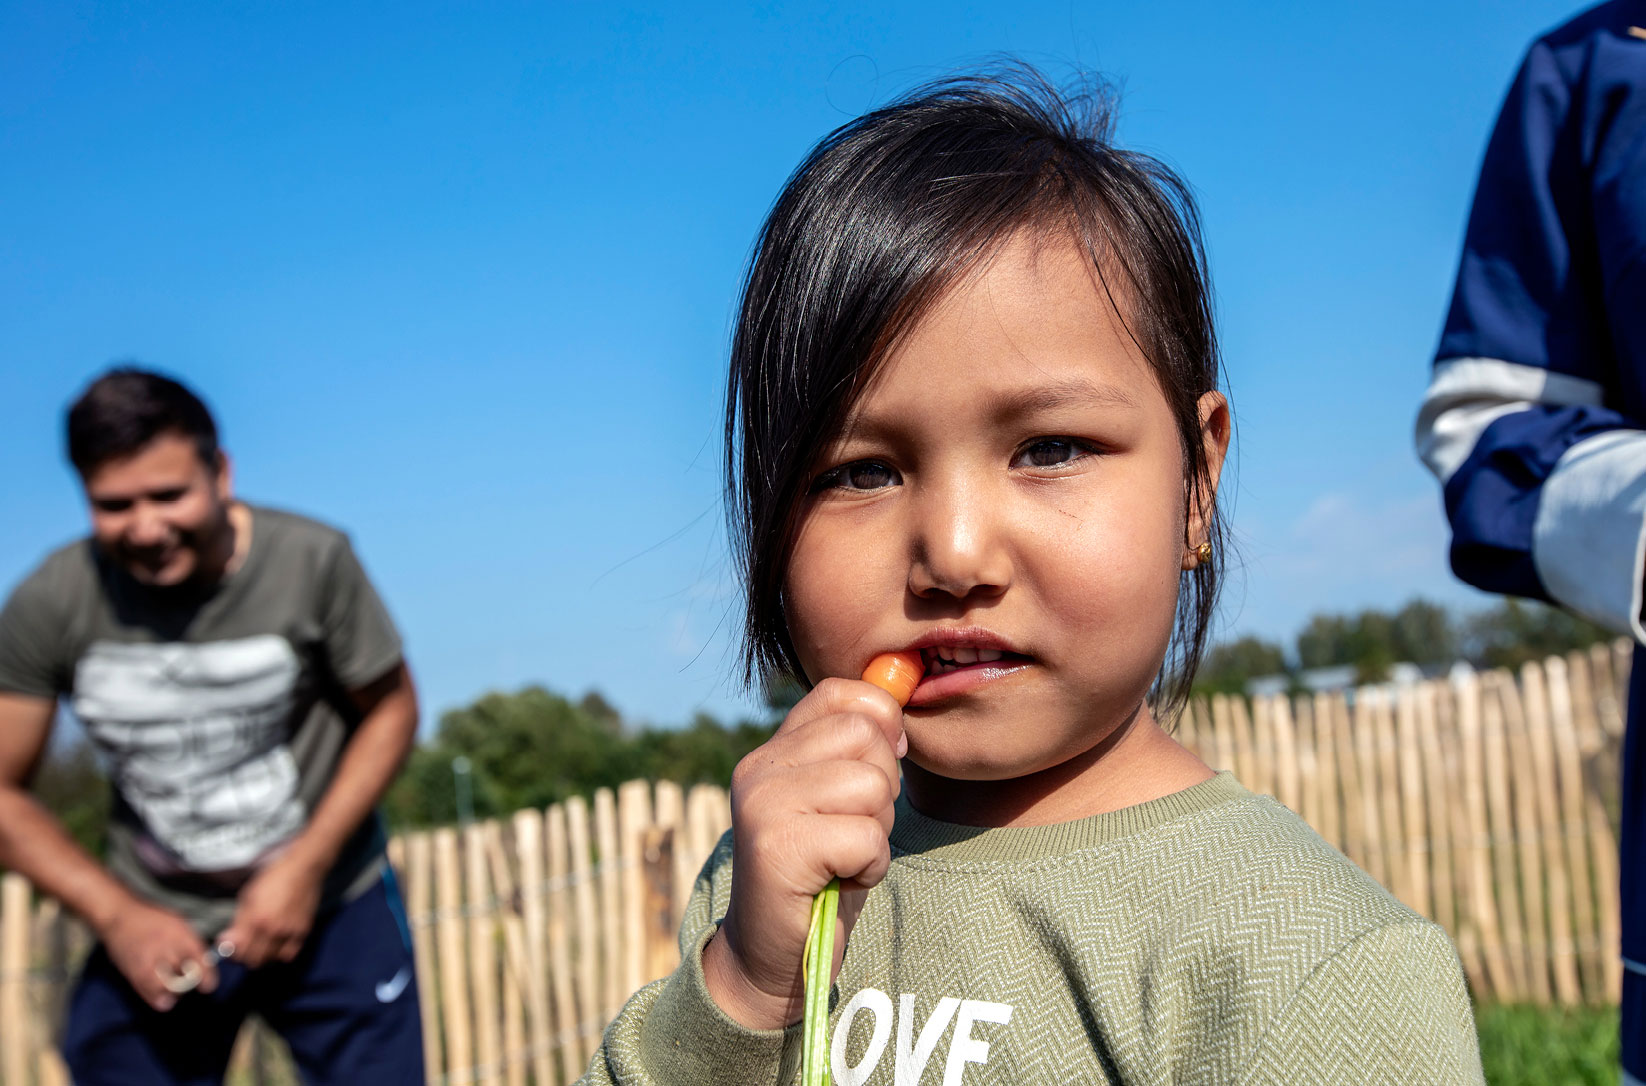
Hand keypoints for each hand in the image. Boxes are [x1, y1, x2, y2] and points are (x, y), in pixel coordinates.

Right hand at [98, 900, 214, 1011]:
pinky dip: (160, 999)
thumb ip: (189, 942)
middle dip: (190, 982)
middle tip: (188, 981)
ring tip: (174, 989)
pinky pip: (151, 994)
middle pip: (186, 976)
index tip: (207, 986)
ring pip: (169, 988)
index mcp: (181, 935)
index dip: (207, 976)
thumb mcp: (177, 923)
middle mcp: (167, 949)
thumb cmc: (151, 918)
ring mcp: (150, 962)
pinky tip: (163, 997)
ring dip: (174, 992)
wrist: (119, 917)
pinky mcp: (135, 973)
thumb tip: (202, 960)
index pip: (200, 959)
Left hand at [218, 853, 323, 967]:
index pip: (240, 952)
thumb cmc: (273, 878)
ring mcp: (290, 932)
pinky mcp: (303, 931)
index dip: (232, 953)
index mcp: (256, 920)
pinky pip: (290, 954)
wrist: (302, 869)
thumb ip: (238, 922)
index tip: (231, 946)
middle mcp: (273, 930)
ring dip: (264, 956)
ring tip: (261, 945)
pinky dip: (281, 953)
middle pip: (255, 960)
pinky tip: (277, 943)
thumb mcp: (248, 896)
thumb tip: (227, 941)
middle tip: (245, 946)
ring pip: (272, 959)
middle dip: (246, 957)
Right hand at [703, 677, 906, 1029]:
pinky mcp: (778, 848)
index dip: (880, 727)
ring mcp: (763, 805)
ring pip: (871, 785)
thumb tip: (900, 692)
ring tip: (842, 858)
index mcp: (772, 750)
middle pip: (867, 736)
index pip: (843, 694)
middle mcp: (758, 767)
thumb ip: (855, 750)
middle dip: (883, 790)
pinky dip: (869, 867)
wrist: (771, 959)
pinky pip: (867, 837)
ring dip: (876, 832)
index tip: (874, 775)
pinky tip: (838, 881)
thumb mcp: (836, 802)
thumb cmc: (819, 876)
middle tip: (850, 832)